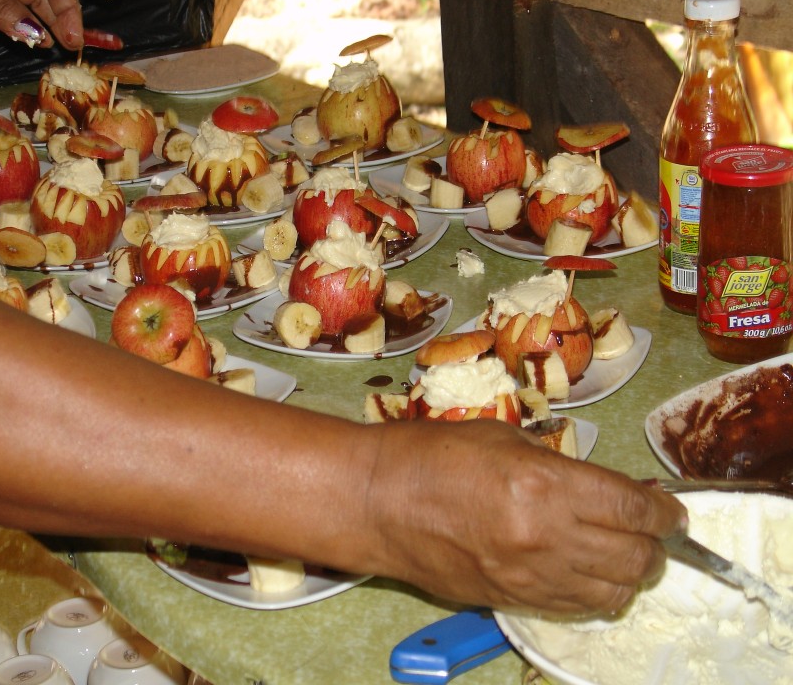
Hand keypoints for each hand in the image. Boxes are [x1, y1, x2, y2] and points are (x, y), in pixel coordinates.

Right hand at [364, 419, 686, 613]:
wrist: (374, 501)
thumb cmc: (429, 454)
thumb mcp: (501, 436)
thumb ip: (555, 464)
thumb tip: (596, 488)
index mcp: (543, 484)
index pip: (632, 510)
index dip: (663, 513)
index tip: (670, 511)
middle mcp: (544, 537)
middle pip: (633, 557)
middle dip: (655, 547)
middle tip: (652, 534)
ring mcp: (526, 576)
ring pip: (610, 593)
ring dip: (628, 575)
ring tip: (623, 557)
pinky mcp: (508, 600)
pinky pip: (572, 609)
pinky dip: (593, 595)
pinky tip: (587, 575)